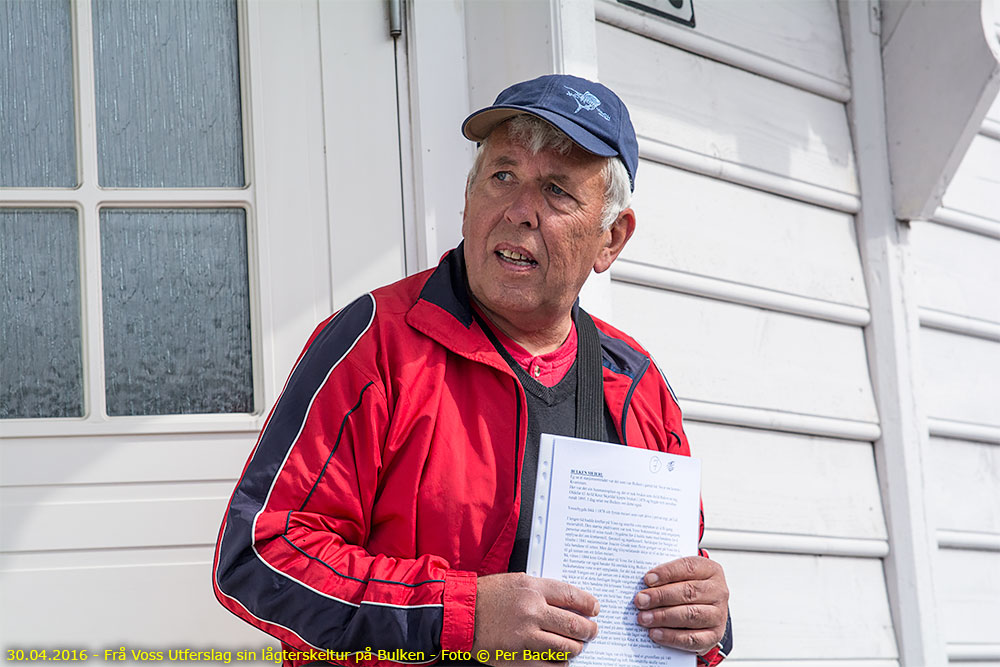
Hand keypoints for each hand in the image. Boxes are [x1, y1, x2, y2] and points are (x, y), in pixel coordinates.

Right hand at [472, 572, 599, 665]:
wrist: (460, 614)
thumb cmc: (485, 596)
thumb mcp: (515, 582)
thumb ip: (540, 591)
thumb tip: (566, 603)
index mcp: (532, 588)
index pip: (571, 595)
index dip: (587, 604)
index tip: (594, 609)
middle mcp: (532, 610)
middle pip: (573, 623)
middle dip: (588, 630)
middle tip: (591, 631)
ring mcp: (526, 635)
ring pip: (565, 646)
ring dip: (575, 648)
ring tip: (576, 647)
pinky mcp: (519, 656)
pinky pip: (549, 665)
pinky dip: (559, 664)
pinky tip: (559, 660)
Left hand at [632, 556, 728, 654]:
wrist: (705, 611)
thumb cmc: (686, 588)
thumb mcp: (680, 576)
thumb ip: (665, 577)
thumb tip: (643, 587)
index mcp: (710, 570)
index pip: (688, 567)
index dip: (667, 573)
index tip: (647, 579)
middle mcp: (718, 591)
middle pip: (688, 592)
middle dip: (661, 596)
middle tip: (640, 601)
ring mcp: (719, 614)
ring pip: (690, 615)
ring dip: (663, 617)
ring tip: (644, 618)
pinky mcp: (714, 636)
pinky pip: (692, 639)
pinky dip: (671, 637)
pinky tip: (655, 633)